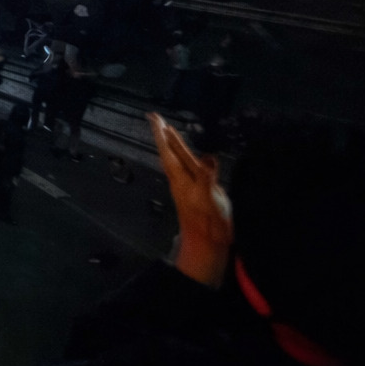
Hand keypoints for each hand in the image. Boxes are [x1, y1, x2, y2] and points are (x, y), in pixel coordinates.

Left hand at [148, 113, 231, 287]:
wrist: (208, 248)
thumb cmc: (209, 225)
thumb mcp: (210, 200)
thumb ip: (207, 177)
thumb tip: (207, 155)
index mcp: (182, 179)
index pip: (170, 151)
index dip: (163, 134)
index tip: (154, 117)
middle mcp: (181, 181)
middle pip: (170, 153)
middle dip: (164, 135)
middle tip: (156, 118)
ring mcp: (187, 187)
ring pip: (175, 160)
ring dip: (171, 144)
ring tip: (168, 131)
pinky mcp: (195, 193)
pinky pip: (184, 168)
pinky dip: (182, 157)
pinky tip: (185, 158)